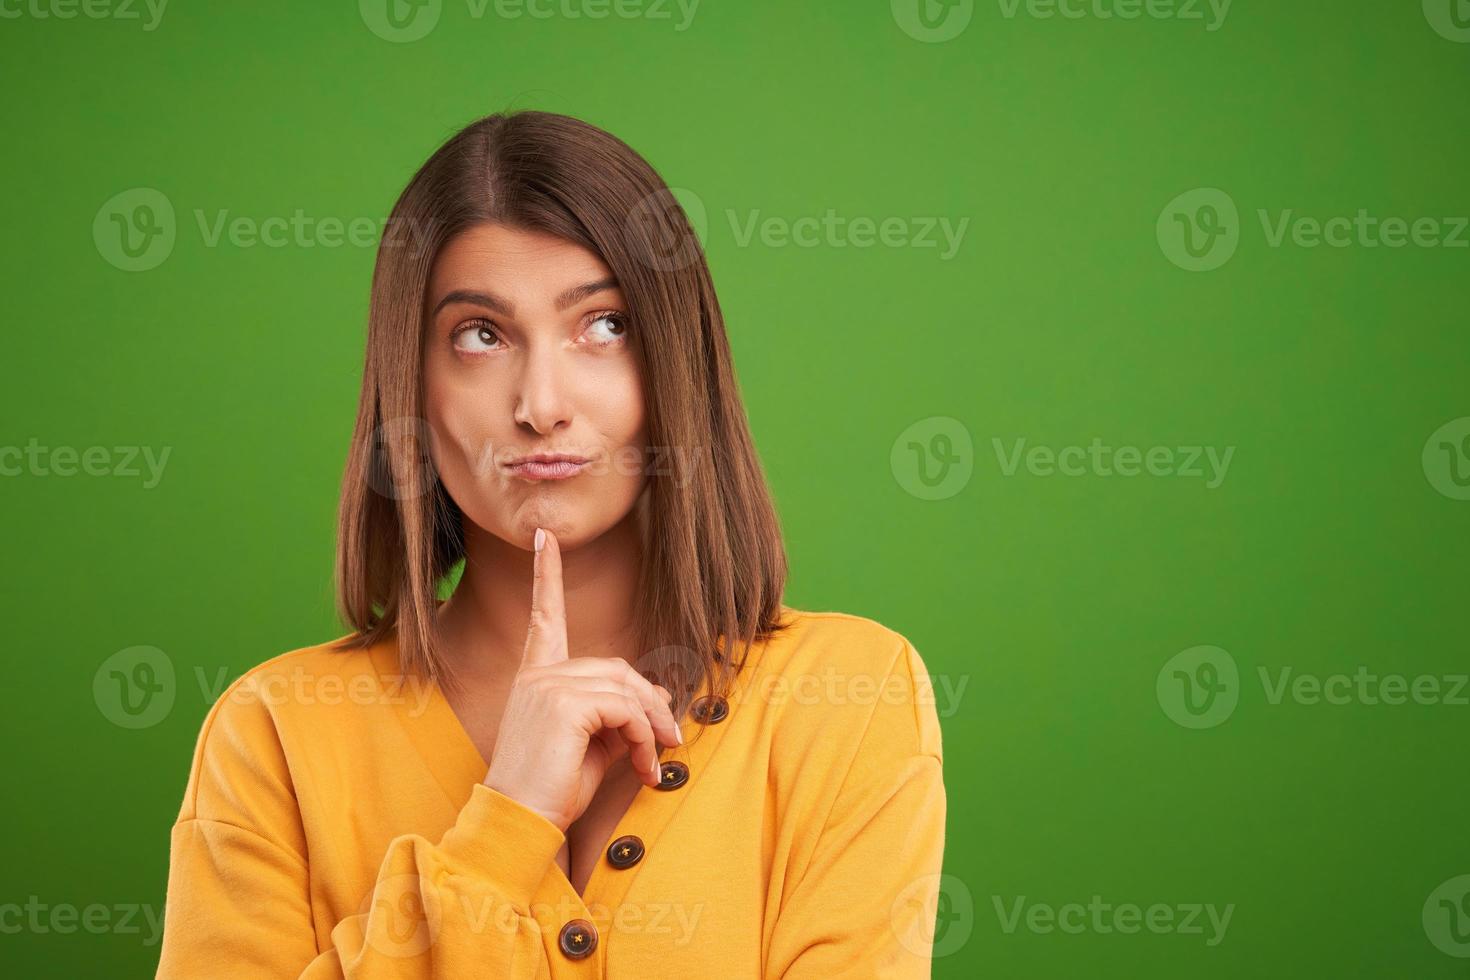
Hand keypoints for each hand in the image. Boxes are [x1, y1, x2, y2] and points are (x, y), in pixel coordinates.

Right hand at [482, 526, 683, 832]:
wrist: (520, 823)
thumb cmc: (551, 790)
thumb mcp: (590, 746)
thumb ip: (615, 716)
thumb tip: (657, 700)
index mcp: (537, 676)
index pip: (544, 615)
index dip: (546, 574)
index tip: (543, 536)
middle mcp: (539, 673)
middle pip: (618, 668)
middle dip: (652, 705)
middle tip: (671, 742)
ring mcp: (549, 684)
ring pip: (627, 688)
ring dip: (652, 728)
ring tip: (656, 762)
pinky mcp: (564, 702)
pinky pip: (626, 709)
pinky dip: (644, 738)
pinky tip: (643, 766)